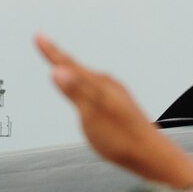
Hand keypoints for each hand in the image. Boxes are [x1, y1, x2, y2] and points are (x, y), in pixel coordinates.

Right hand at [36, 35, 192, 188]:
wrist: (154, 155)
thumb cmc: (122, 138)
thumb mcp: (91, 116)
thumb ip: (75, 92)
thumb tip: (57, 70)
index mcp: (100, 85)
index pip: (70, 65)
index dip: (52, 52)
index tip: (39, 36)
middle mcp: (110, 86)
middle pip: (79, 69)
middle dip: (61, 59)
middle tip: (46, 45)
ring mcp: (118, 95)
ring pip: (90, 78)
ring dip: (75, 71)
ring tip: (64, 63)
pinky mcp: (123, 107)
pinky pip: (99, 88)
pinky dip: (87, 84)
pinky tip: (93, 90)